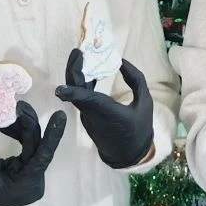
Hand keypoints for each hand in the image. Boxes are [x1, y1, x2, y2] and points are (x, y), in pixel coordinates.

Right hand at [0, 101, 65, 205]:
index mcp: (27, 186)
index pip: (43, 156)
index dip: (52, 134)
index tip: (60, 115)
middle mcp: (33, 181)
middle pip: (37, 146)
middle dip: (28, 124)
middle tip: (20, 105)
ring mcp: (30, 175)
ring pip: (32, 143)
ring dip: (21, 126)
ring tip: (11, 110)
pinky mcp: (25, 168)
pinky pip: (26, 145)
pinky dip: (17, 133)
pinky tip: (6, 123)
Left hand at [56, 50, 153, 168]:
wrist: (130, 154)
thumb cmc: (139, 127)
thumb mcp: (145, 102)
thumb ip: (136, 80)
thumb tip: (122, 61)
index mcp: (109, 113)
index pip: (88, 102)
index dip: (73, 93)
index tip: (60, 88)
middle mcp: (94, 115)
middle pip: (76, 92)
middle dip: (73, 70)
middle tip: (77, 51)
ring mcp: (88, 117)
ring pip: (76, 93)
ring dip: (76, 74)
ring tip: (80, 55)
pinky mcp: (86, 117)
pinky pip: (80, 97)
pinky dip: (81, 82)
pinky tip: (88, 69)